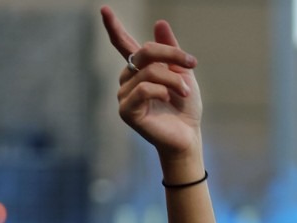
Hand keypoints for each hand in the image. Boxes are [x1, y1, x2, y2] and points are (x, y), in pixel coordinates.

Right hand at [100, 7, 201, 161]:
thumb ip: (171, 50)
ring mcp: (124, 95)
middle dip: (171, 56)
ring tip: (185, 93)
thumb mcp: (183, 74)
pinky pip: (144, 89)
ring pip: (148, 72)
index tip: (104, 9)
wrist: (188, 136)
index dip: (114, 27)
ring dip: (173, 80)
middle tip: (192, 64)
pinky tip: (168, 100)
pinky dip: (162, 92)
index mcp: (139, 69)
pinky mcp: (126, 111)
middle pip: (145, 53)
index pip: (124, 44)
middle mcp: (127, 79)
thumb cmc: (185, 108)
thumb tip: (159, 22)